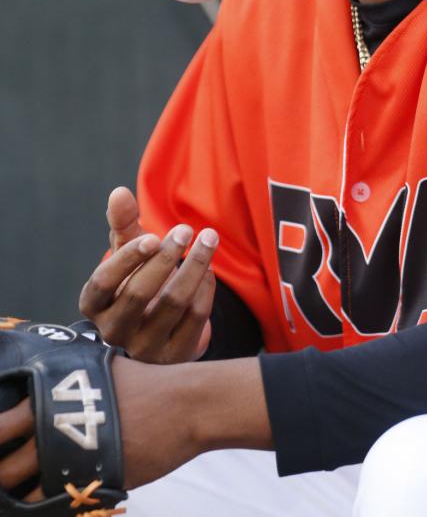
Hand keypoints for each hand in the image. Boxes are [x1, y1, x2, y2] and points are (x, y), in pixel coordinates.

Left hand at [0, 354, 271, 496]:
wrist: (184, 406)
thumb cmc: (148, 384)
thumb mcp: (102, 368)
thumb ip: (69, 377)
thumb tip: (48, 383)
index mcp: (52, 388)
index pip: (3, 419)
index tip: (0, 441)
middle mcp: (51, 420)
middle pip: (1, 450)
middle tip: (1, 469)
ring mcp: (66, 451)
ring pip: (16, 481)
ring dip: (11, 488)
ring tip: (14, 491)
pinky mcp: (86, 479)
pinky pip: (47, 502)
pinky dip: (39, 505)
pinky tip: (41, 502)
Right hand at [79, 191, 218, 362]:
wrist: (164, 322)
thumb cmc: (139, 277)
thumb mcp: (129, 250)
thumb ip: (123, 222)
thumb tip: (119, 192)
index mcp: (94, 304)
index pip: (103, 283)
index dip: (128, 259)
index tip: (153, 235)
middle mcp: (113, 331)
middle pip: (138, 294)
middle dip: (166, 258)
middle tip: (186, 229)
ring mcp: (144, 348)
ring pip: (173, 304)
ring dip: (195, 266)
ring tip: (209, 239)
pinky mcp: (175, 356)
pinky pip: (195, 318)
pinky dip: (205, 288)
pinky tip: (208, 268)